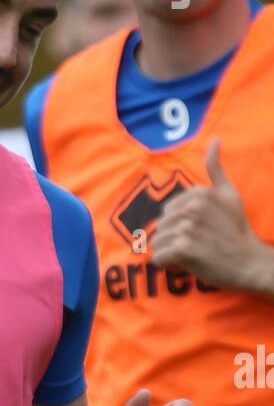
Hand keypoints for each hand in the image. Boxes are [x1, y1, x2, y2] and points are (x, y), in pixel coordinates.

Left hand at [152, 140, 269, 289]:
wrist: (248, 261)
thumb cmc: (236, 229)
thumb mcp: (229, 194)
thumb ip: (216, 169)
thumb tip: (215, 139)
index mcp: (199, 193)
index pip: (167, 211)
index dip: (180, 225)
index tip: (199, 231)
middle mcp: (192, 207)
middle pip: (161, 226)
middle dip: (173, 239)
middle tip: (196, 245)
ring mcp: (187, 228)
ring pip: (157, 242)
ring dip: (169, 253)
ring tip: (190, 255)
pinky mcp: (183, 249)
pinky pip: (158, 258)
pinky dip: (168, 265)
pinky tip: (185, 264)